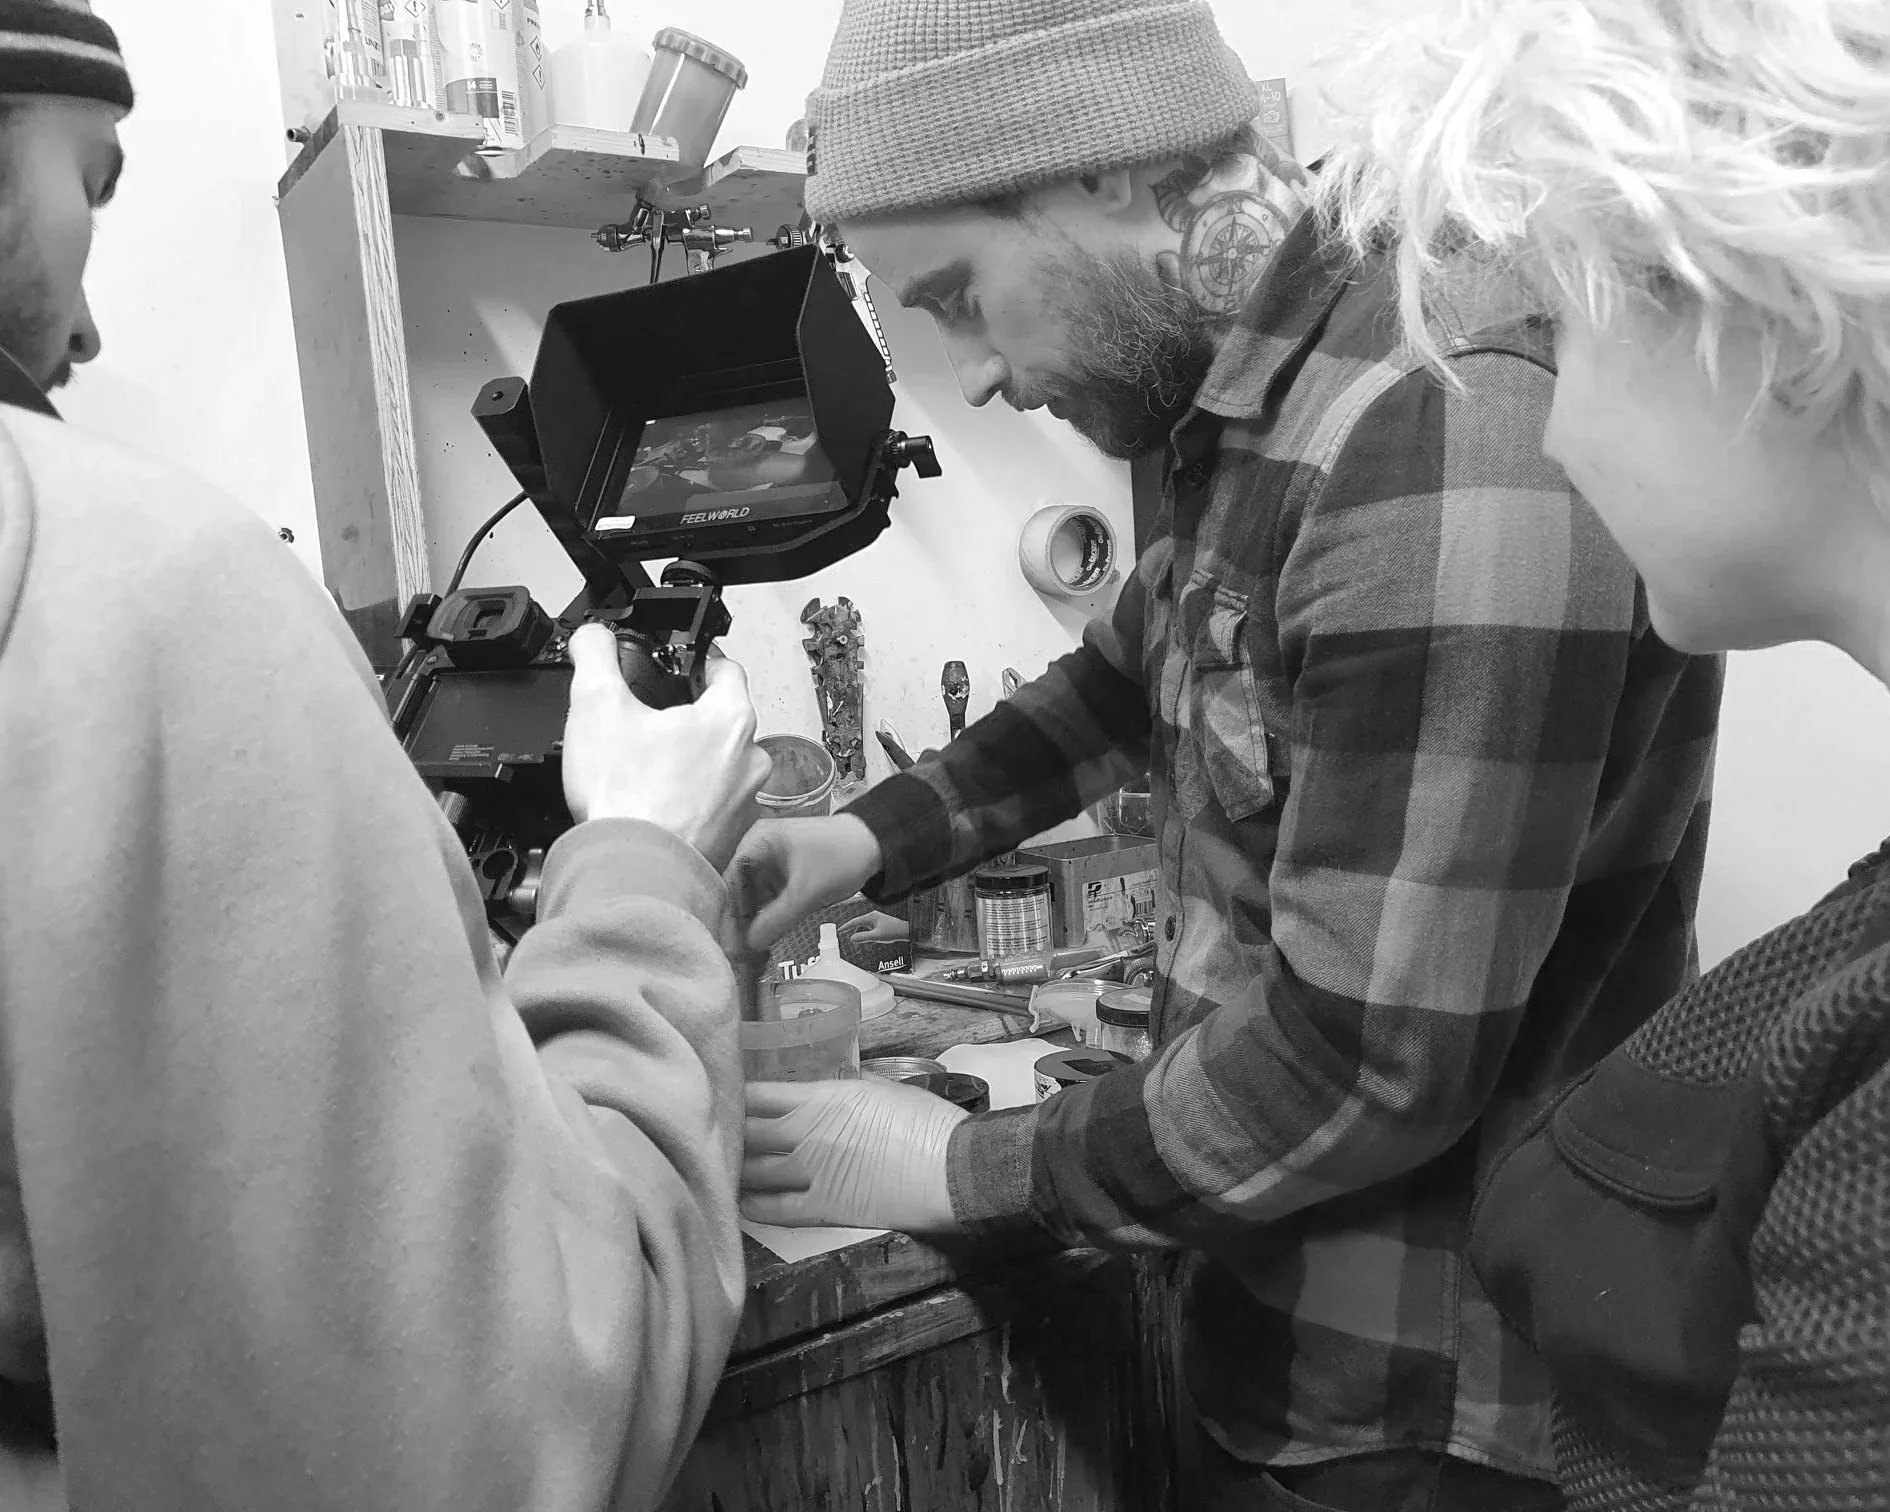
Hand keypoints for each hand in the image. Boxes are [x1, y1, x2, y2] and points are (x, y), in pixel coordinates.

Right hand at [562, 625, 771, 871]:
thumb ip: (596, 657)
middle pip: (723, 720)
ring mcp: (746, 802)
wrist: (635, 872)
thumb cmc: (626, 796)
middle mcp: (750, 758)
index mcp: (730, 718)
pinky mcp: (732, 837)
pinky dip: (691, 799)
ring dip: (692, 761)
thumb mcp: (595, 705)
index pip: (726, 669)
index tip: (681, 664)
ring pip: (720, 765)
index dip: (699, 661)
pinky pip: (714, 804)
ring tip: (649, 767)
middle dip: (690, 716)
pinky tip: (657, 804)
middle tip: (652, 720)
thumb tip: (592, 636)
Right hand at [724, 814, 882, 951]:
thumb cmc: (841, 858)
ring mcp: (772, 863)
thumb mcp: (807, 892)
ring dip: (753, 923)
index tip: (729, 941)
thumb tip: (747, 946)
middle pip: (740, 890)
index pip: (731, 880)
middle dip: (740, 922)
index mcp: (758, 841)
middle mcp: (758, 848)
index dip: (729, 912)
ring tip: (747, 954)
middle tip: (737, 954)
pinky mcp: (785, 875)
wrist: (877, 845)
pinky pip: (770, 899)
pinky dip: (768, 918)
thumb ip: (776, 920)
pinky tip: (764, 940)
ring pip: (755, 897)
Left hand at [742, 1077, 966, 1232]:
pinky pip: (770, 1210)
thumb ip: (849, 1088)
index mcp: (820, 1099)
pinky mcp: (819, 1211)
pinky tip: (739, 1201)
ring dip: (733, 1167)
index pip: (758, 1094)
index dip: (734, 1094)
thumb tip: (835, 1087)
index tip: (723, 1096)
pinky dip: (750, 1205)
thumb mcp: (882, 1088)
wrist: (949, 1170)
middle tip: (714, 1133)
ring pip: (750, 1170)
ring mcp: (807, 1174)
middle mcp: (803, 1133)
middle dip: (727, 1131)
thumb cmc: (924, 1122)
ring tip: (722, 1166)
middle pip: (745, 1131)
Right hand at [838, 911, 908, 944]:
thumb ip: (863, 937)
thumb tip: (851, 938)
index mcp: (871, 917)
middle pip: (857, 922)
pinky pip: (868, 927)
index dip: (845, 927)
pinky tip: (865, 938)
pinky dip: (864, 932)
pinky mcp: (879, 923)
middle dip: (850, 928)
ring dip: (858, 931)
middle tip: (842, 934)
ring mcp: (876, 919)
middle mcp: (873, 916)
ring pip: (863, 925)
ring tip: (854, 938)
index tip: (839, 931)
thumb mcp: (876, 936)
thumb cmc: (893, 931)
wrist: (905, 931)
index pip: (854, 921)